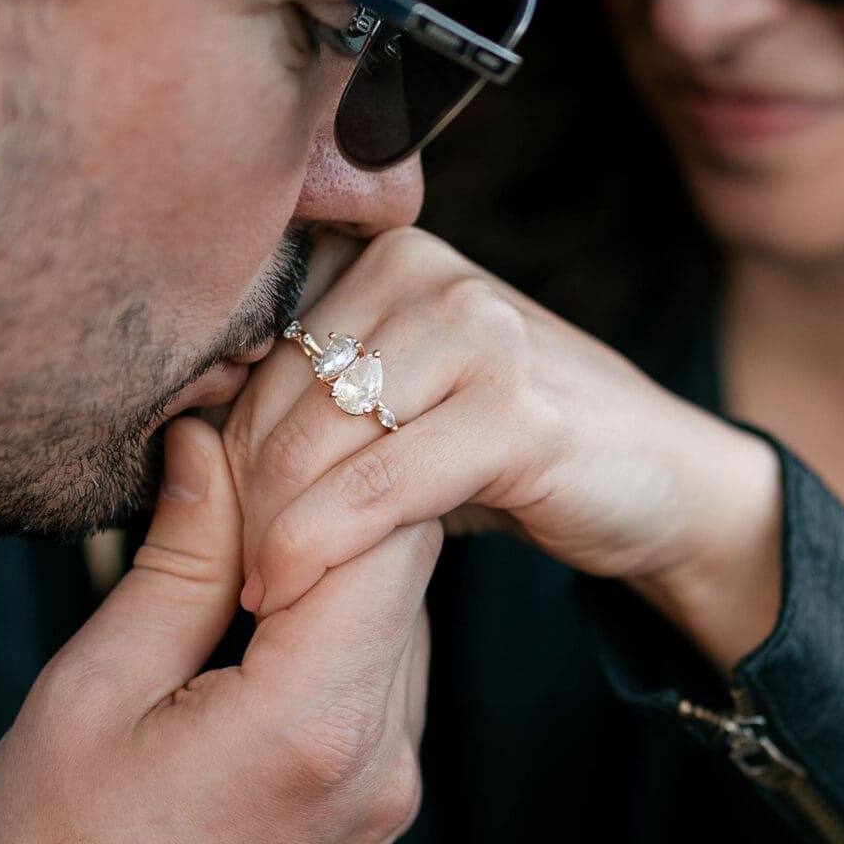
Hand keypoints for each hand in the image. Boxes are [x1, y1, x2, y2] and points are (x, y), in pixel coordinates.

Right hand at [0, 417, 438, 843]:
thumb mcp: (92, 693)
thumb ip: (177, 561)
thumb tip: (212, 440)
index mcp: (311, 718)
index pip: (383, 525)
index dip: (321, 452)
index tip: (241, 424)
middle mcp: (380, 754)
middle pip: (406, 566)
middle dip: (332, 493)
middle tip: (229, 458)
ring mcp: (388, 789)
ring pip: (400, 617)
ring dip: (333, 557)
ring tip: (231, 530)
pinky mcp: (374, 810)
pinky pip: (382, 678)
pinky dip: (335, 624)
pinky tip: (251, 613)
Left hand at [223, 228, 783, 667]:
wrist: (660, 481)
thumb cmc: (512, 450)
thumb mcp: (400, 405)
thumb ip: (311, 400)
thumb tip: (183, 445)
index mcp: (385, 254)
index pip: (248, 348)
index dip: (215, 444)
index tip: (203, 522)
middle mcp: (427, 272)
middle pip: (271, 398)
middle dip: (236, 499)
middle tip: (228, 572)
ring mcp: (477, 333)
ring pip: (312, 444)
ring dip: (270, 534)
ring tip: (259, 590)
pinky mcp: (514, 413)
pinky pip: (376, 489)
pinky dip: (323, 549)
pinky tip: (294, 590)